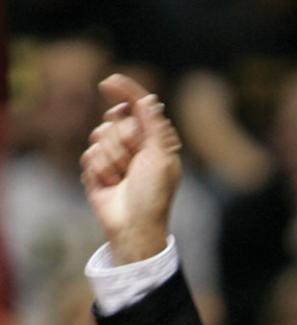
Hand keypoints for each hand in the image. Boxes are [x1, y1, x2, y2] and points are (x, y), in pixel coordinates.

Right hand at [81, 74, 182, 263]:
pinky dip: (100, 170)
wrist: (133, 224)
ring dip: (112, 159)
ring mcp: (115, 156)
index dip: (124, 92)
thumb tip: (149, 98)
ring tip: (123, 178)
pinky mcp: (97, 168)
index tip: (108, 82)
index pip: (138, 107)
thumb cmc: (154, 194)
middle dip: (123, 139)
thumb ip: (153, 125)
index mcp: (155, 140)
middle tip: (134, 162)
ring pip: (99, 136)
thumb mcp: (161, 156)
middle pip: (115, 119)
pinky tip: (110, 186)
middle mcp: (135, 145)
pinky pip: (89, 154)